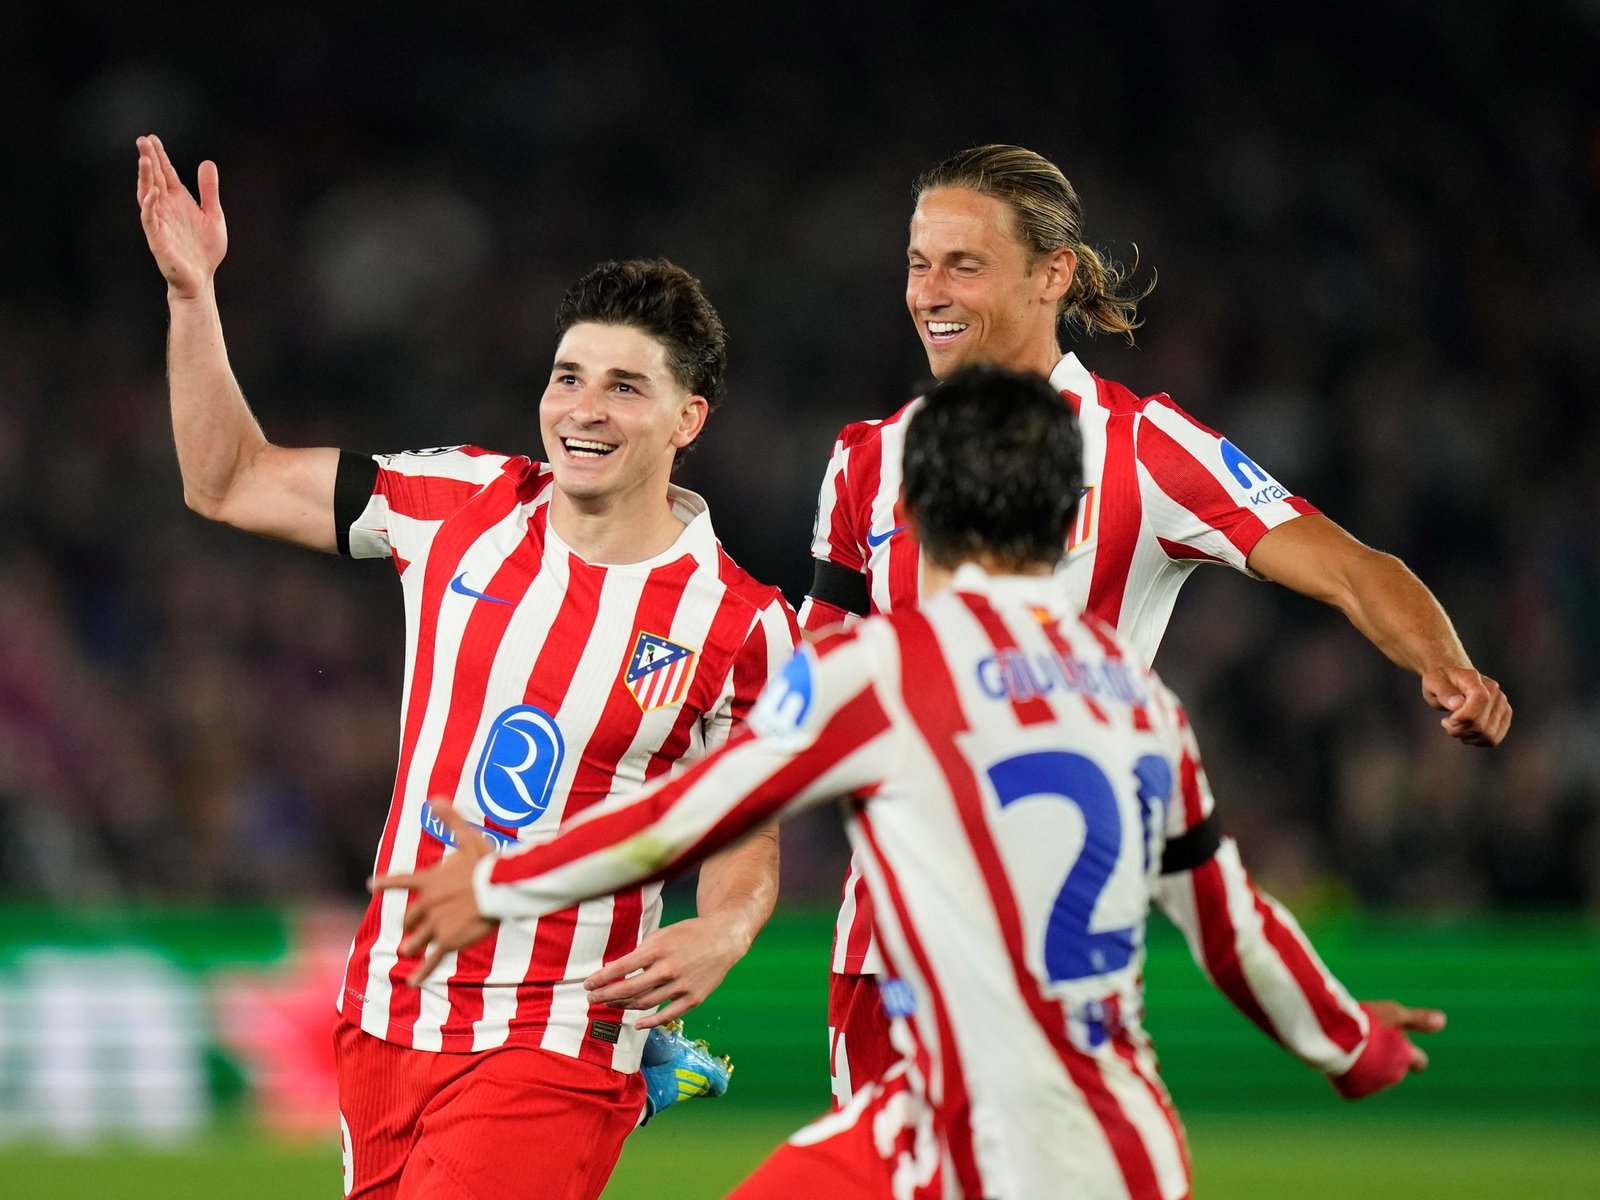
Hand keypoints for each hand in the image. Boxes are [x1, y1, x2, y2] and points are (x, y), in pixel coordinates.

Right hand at [136, 134, 226, 299]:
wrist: (202, 278)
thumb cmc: (205, 249)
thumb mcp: (213, 215)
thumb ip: (209, 190)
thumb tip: (207, 162)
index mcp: (178, 201)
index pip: (165, 173)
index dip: (159, 156)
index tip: (152, 138)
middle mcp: (166, 208)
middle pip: (154, 178)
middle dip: (148, 160)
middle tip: (142, 140)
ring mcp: (160, 221)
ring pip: (147, 194)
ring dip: (145, 178)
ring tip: (144, 160)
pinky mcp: (157, 238)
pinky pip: (150, 218)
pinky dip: (149, 204)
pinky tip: (152, 192)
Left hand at [368, 803, 498, 986]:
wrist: (500, 889)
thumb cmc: (487, 862)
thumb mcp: (467, 837)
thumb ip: (449, 818)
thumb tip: (433, 797)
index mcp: (429, 880)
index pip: (400, 880)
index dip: (384, 882)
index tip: (370, 884)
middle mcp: (427, 903)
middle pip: (410, 917)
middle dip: (410, 922)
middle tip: (410, 927)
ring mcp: (436, 924)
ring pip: (417, 938)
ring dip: (412, 944)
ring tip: (408, 950)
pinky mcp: (448, 940)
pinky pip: (431, 959)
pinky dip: (421, 972)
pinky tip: (412, 982)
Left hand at [584, 915, 746, 1028]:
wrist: (724, 938)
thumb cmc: (689, 934)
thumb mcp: (662, 934)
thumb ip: (642, 952)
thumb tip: (618, 970)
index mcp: (658, 948)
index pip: (622, 967)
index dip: (601, 978)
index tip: (588, 984)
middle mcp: (669, 968)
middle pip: (629, 989)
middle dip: (606, 995)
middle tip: (592, 998)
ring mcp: (682, 986)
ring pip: (645, 1003)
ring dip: (623, 1005)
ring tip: (610, 1004)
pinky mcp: (693, 998)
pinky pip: (667, 1015)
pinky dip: (649, 1022)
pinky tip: (636, 1023)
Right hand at [1331, 999, 1445, 1099]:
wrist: (1334, 1038)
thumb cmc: (1365, 1022)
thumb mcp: (1392, 1012)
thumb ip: (1417, 1019)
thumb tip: (1442, 1020)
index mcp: (1405, 1057)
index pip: (1419, 1062)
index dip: (1413, 1056)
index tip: (1402, 1049)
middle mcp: (1393, 1075)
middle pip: (1394, 1069)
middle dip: (1384, 1059)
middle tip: (1366, 1041)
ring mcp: (1373, 1086)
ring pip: (1373, 1077)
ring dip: (1367, 1067)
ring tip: (1349, 1047)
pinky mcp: (1353, 1092)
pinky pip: (1353, 1085)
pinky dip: (1349, 1076)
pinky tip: (1339, 1059)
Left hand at [1421, 666, 1510, 746]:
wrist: (1453, 678)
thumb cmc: (1441, 680)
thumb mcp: (1433, 682)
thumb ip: (1444, 692)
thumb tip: (1457, 703)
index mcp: (1475, 680)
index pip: (1481, 699)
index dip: (1464, 716)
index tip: (1448, 719)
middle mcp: (1494, 692)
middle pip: (1481, 724)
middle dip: (1458, 730)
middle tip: (1446, 722)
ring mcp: (1502, 705)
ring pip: (1488, 735)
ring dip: (1467, 736)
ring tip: (1455, 727)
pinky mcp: (1504, 717)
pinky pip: (1493, 739)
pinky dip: (1476, 740)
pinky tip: (1465, 732)